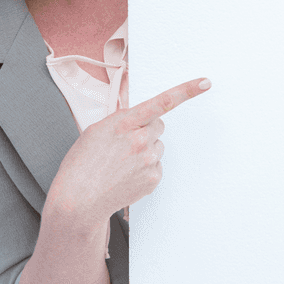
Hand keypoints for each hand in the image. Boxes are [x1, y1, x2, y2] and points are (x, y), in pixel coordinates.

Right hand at [50, 77, 211, 224]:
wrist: (78, 200)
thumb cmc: (82, 164)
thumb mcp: (96, 131)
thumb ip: (121, 119)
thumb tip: (137, 112)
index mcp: (124, 123)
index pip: (161, 102)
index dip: (186, 91)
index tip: (205, 83)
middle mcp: (140, 140)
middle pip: (158, 125)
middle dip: (146, 130)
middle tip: (124, 144)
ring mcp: (149, 160)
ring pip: (157, 146)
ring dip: (144, 151)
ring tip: (120, 164)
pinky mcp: (153, 178)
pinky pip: (157, 165)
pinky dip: (145, 168)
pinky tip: (126, 175)